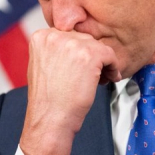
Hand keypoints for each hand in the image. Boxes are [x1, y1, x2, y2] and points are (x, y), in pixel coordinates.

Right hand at [20, 29, 120, 154]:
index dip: (78, 52)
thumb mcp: (42, 65)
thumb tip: (76, 45)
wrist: (50, 118)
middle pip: (84, 39)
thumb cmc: (48, 99)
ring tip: (99, 79)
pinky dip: (113, 67)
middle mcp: (55, 36)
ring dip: (102, 62)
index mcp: (41, 37)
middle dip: (91, 57)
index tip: (81, 67)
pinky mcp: (89, 55)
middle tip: (92, 75)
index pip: (69, 36)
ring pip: (98, 46)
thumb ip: (56, 50)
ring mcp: (72, 44)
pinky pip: (110, 55)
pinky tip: (109, 78)